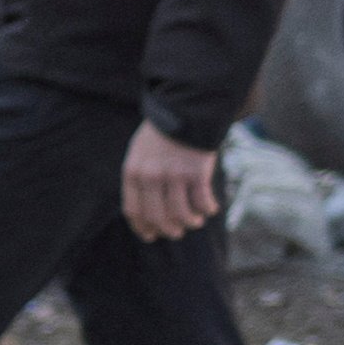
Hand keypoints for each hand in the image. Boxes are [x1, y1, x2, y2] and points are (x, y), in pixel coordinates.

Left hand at [121, 126, 227, 241]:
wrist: (185, 109)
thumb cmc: (162, 134)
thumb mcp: (140, 153)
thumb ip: (140, 178)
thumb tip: (147, 212)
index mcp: (132, 172)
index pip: (134, 211)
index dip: (143, 227)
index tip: (151, 235)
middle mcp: (150, 177)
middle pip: (157, 217)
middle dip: (168, 230)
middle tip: (176, 232)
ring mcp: (174, 175)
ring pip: (181, 215)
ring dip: (190, 223)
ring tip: (195, 221)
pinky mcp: (196, 172)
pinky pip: (202, 202)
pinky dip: (207, 209)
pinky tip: (210, 208)